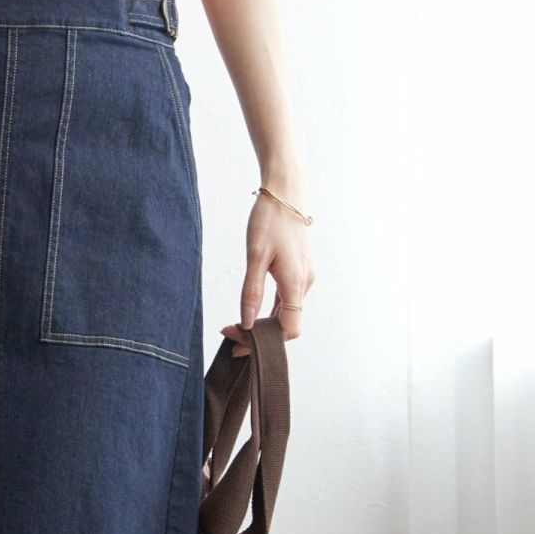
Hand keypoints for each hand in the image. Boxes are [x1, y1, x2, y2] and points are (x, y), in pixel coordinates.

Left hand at [222, 189, 314, 355]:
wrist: (285, 192)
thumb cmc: (269, 220)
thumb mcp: (255, 256)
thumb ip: (252, 292)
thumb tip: (246, 322)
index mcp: (296, 283)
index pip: (287, 330)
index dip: (264, 341)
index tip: (237, 340)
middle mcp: (304, 284)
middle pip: (287, 325)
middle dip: (260, 336)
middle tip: (230, 335)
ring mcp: (303, 277)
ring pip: (286, 314)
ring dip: (263, 324)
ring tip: (236, 327)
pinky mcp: (298, 271)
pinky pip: (286, 301)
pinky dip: (269, 311)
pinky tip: (251, 311)